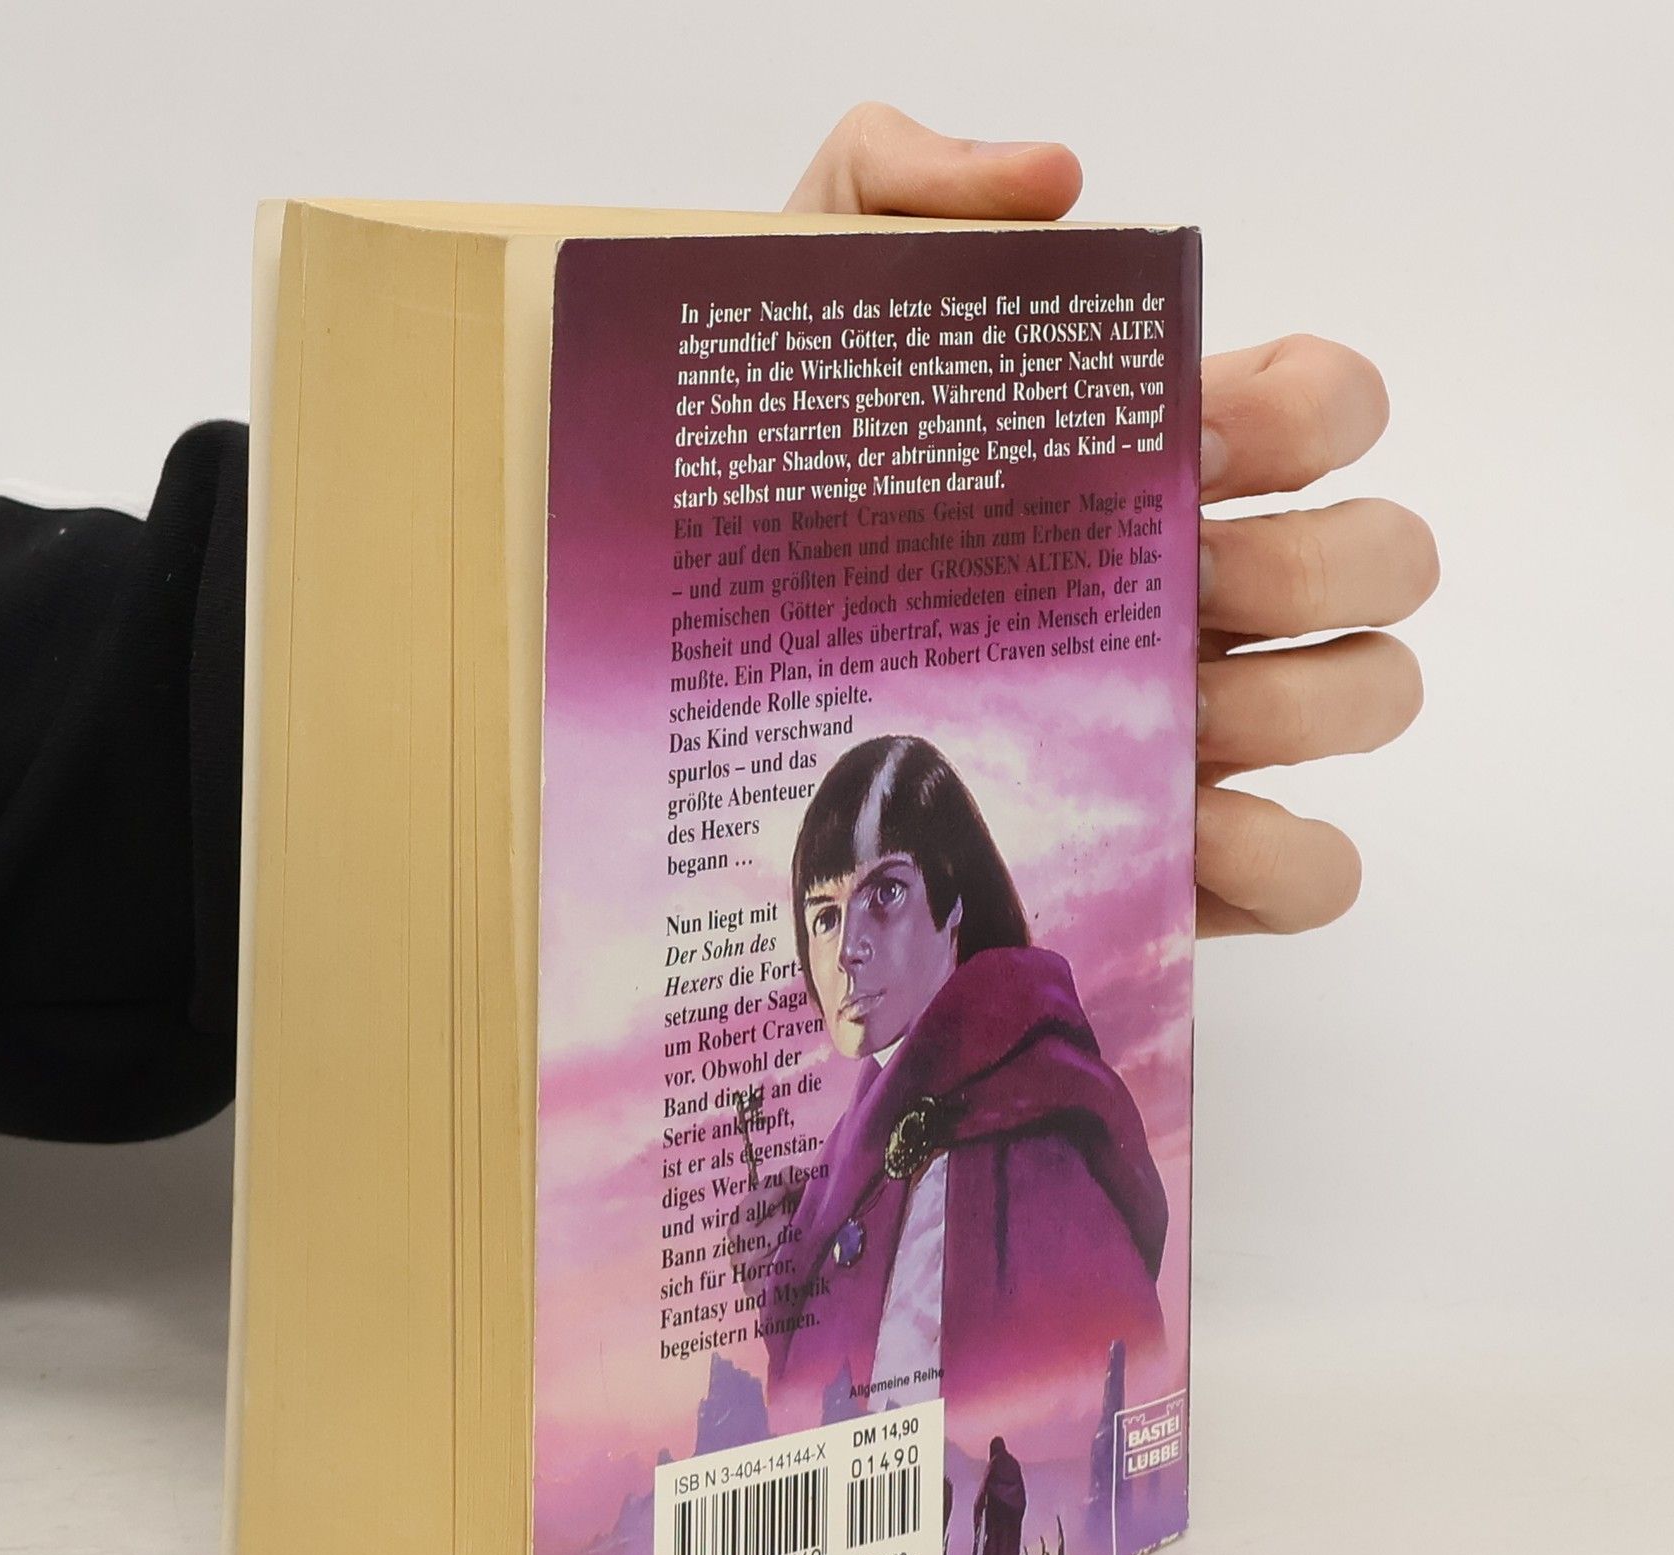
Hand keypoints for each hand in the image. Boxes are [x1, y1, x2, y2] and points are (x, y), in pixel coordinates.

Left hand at [788, 104, 1435, 935]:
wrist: (672, 639)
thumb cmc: (763, 481)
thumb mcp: (803, 301)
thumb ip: (906, 188)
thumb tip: (1054, 181)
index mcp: (1149, 456)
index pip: (1328, 406)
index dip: (1305, 414)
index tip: (1185, 436)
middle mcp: (1194, 586)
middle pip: (1381, 559)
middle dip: (1311, 564)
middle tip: (1165, 585)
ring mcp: (1190, 724)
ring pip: (1368, 700)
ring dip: (1305, 703)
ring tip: (1164, 711)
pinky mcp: (1160, 854)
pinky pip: (1306, 874)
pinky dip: (1288, 862)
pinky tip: (1178, 830)